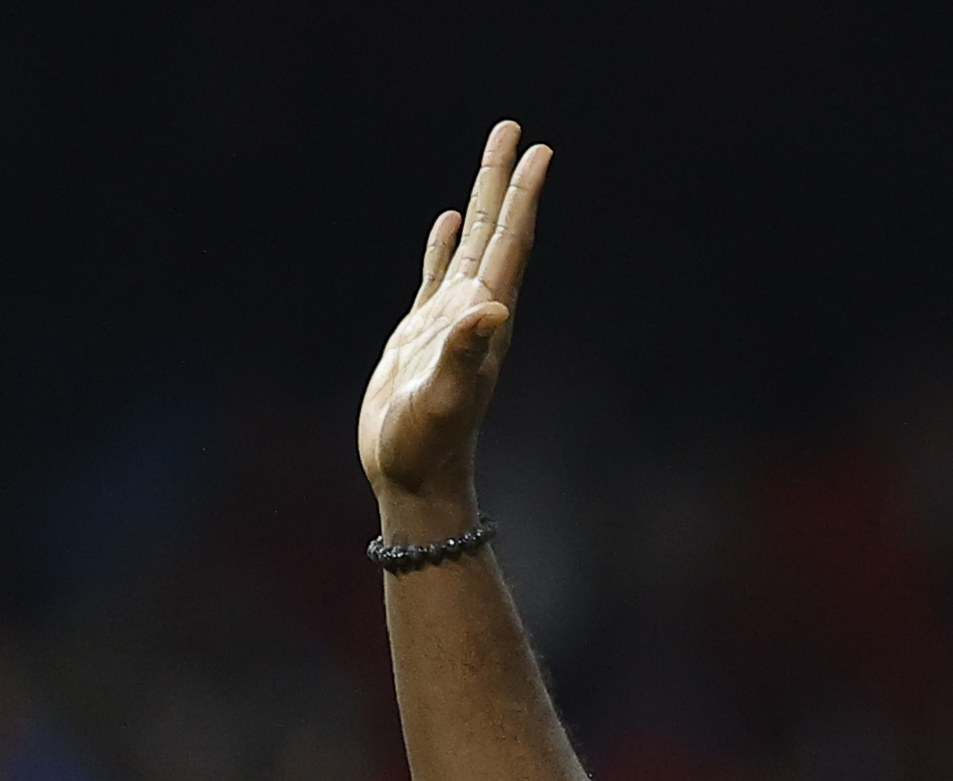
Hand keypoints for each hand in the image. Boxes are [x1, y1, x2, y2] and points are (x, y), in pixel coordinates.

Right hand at [359, 122, 551, 518]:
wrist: (412, 479)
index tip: (540, 150)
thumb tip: (491, 309)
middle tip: (515, 130)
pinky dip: (444, 244)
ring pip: (470, 246)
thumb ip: (465, 354)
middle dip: (504, 180)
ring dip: (482, 203)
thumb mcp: (445, 398)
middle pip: (496, 232)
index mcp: (487, 318)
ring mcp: (450, 321)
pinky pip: (437, 274)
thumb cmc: (427, 445)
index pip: (511, 244)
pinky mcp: (422, 334)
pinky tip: (447, 222)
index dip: (524, 196)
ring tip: (492, 160)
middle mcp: (476, 312)